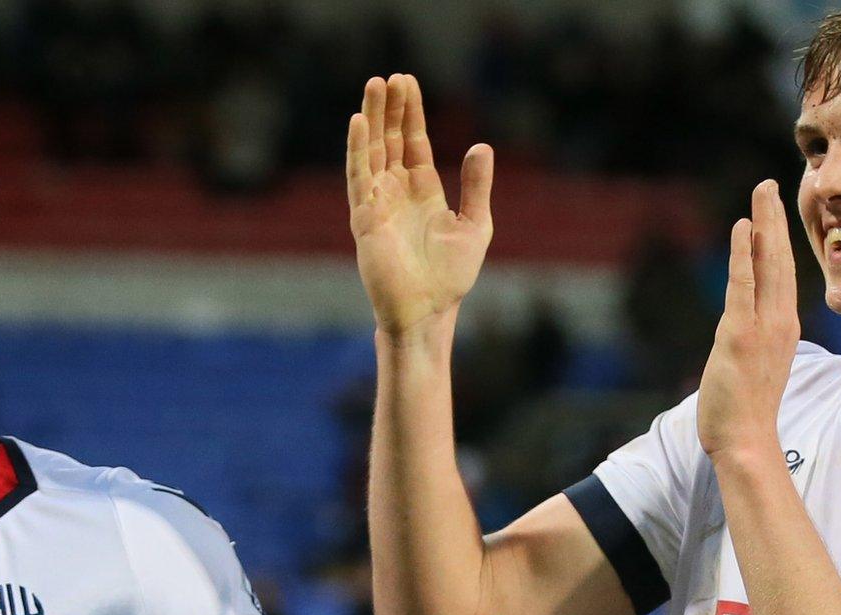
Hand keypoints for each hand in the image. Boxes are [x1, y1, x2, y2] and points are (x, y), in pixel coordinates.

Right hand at [347, 74, 494, 338]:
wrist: (429, 311)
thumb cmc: (451, 276)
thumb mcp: (475, 224)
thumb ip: (477, 186)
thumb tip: (482, 146)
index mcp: (422, 191)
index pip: (413, 143)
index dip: (410, 114)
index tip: (407, 82)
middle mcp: (397, 192)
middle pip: (389, 140)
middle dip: (389, 108)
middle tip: (389, 77)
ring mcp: (378, 203)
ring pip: (372, 152)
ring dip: (372, 119)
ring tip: (374, 86)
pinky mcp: (365, 218)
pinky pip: (359, 177)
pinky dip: (358, 149)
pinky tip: (359, 123)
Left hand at [697, 181, 800, 459]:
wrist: (746, 441)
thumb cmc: (745, 411)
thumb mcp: (756, 368)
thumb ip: (754, 343)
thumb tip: (745, 332)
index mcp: (783, 329)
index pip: (782, 275)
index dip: (779, 241)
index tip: (774, 211)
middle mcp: (780, 323)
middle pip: (780, 261)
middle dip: (776, 220)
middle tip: (771, 184)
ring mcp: (763, 327)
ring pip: (767, 265)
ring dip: (764, 225)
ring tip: (762, 192)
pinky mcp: (741, 335)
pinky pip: (744, 286)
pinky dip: (744, 255)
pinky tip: (743, 227)